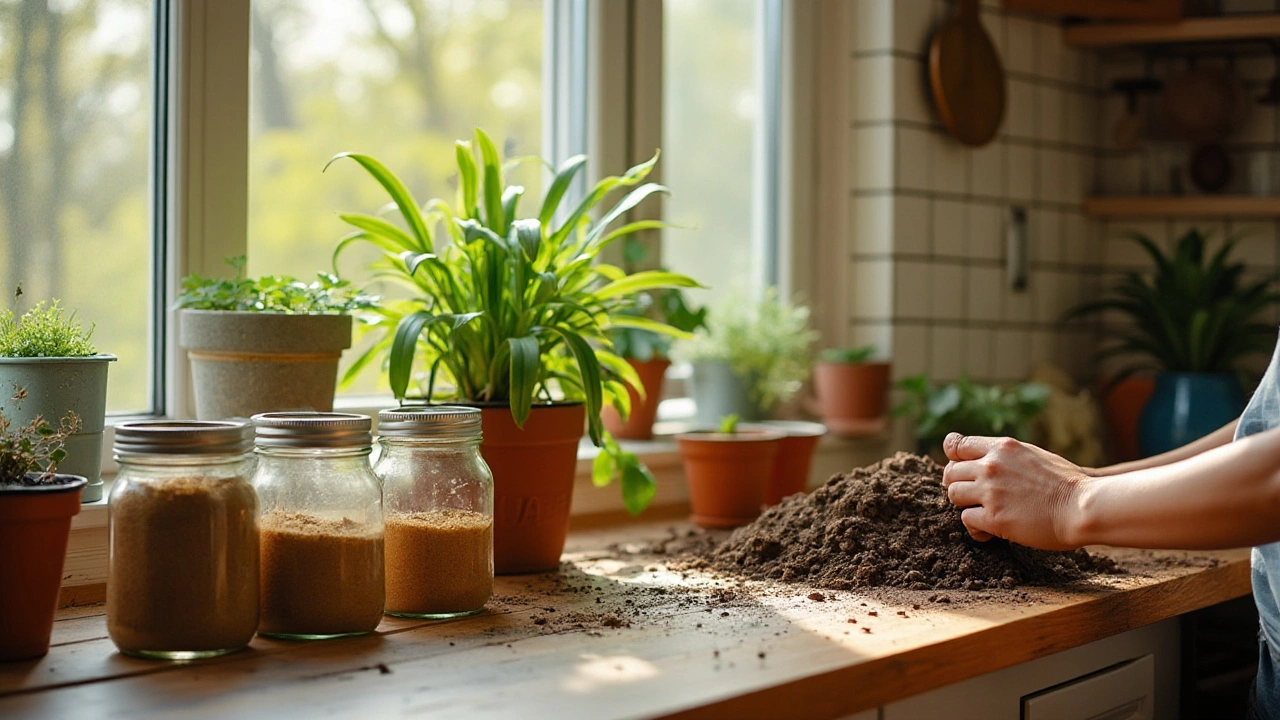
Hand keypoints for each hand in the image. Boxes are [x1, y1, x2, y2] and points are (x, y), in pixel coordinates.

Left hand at [941, 432, 1089, 550]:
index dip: (954, 458)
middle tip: (972, 497)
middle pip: (950, 472)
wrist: (1084, 507)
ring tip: (983, 513)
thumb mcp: (1035, 456)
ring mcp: (991, 491)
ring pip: (953, 495)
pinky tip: (989, 532)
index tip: (959, 468)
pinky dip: (975, 528)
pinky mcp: (993, 517)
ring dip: (965, 505)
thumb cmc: (1068, 485)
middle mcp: (992, 466)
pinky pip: (966, 520)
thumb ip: (1008, 456)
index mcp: (1003, 448)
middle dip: (958, 485)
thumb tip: (989, 461)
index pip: (957, 445)